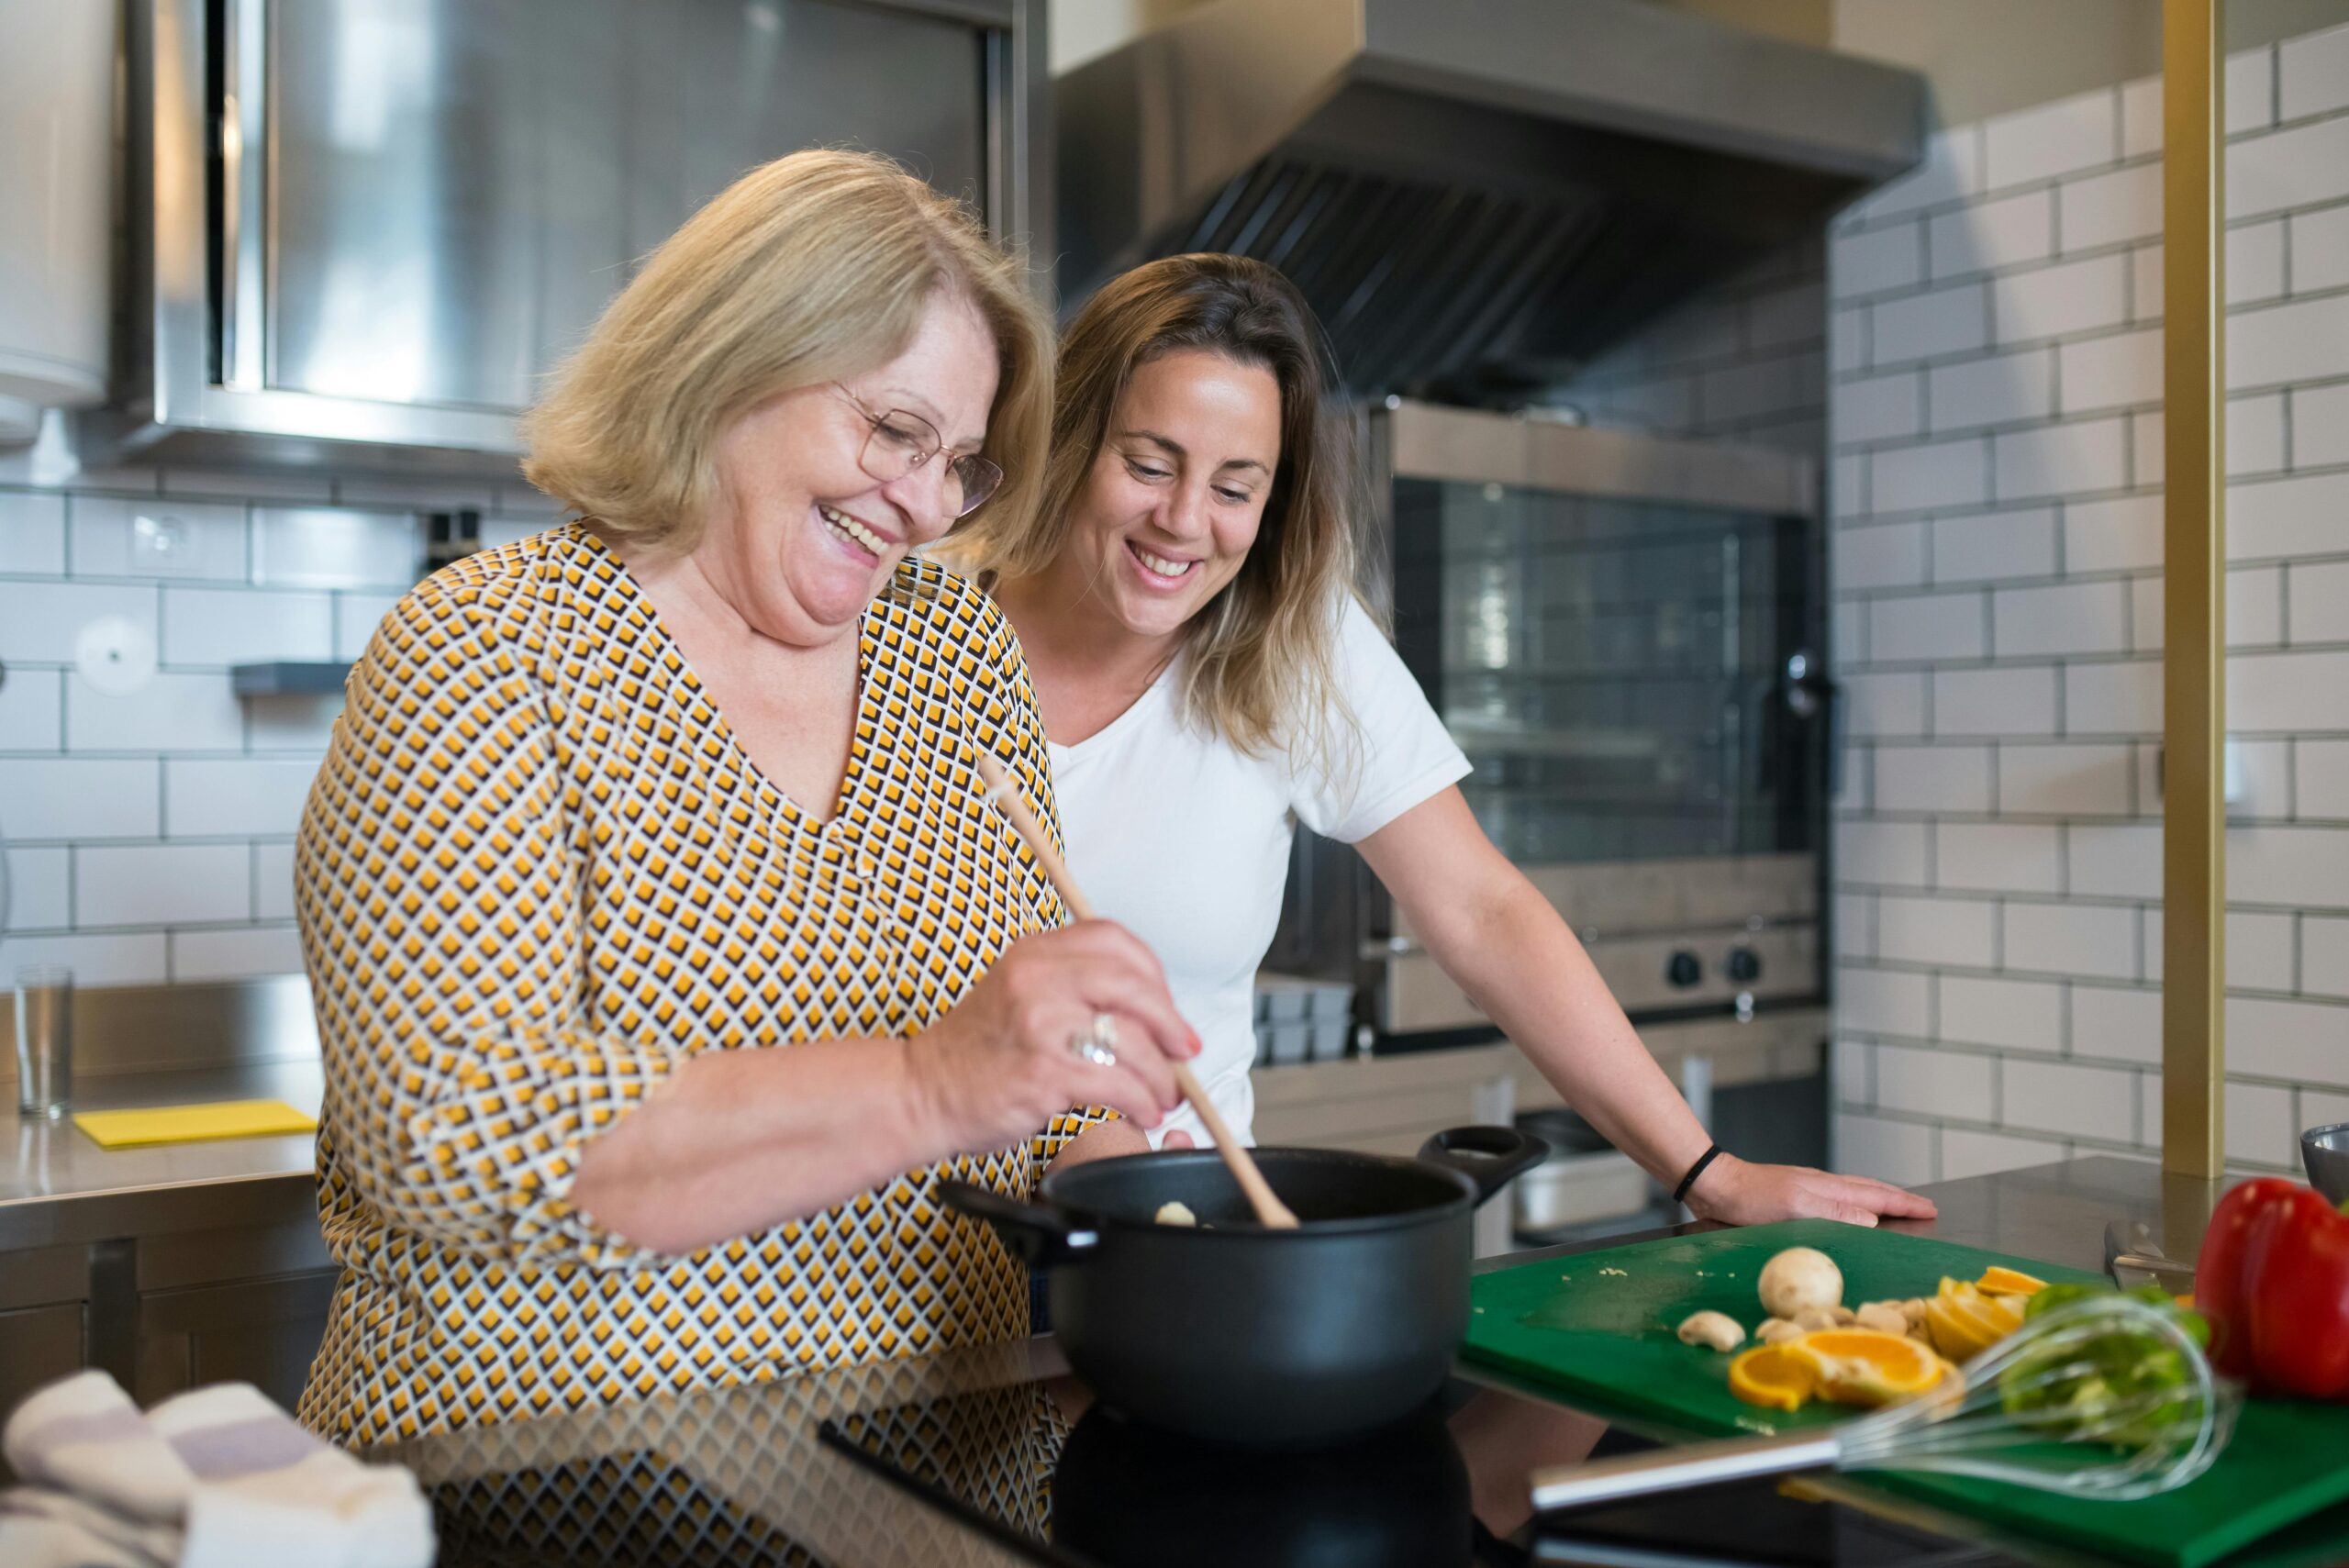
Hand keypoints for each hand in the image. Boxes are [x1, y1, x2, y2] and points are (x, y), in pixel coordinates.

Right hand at [909, 920, 1198, 1155]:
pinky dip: (1141, 1101)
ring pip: (1131, 1041)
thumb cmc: (979, 1052)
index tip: (1167, 1009)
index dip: (1154, 976)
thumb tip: (1154, 1015)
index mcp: (1035, 952)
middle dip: (1171, 1023)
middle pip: (1133, 985)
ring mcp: (1039, 1024)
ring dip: (1162, 1076)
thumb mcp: (1020, 993)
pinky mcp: (1043, 1071)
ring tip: (1164, 1097)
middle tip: (1184, 1052)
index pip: (1115, 940)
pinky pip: (1117, 1084)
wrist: (922, 1092)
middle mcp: (1037, 978)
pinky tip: (1142, 1112)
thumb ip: (1075, 987)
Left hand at [1685, 1153, 1937, 1226]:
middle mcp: (1823, 1186)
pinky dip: (1855, 1202)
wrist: (1717, 1185)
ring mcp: (1810, 1188)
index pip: (1877, 1196)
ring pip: (1855, 1191)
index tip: (1930, 1209)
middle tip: (1924, 1207)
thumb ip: (1835, 1213)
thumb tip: (1873, 1218)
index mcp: (1828, 1189)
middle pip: (1871, 1190)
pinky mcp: (1796, 1195)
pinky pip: (1838, 1198)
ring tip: (1896, 1205)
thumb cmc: (1751, 1200)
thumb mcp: (1796, 1210)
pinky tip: (1849, 1210)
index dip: (1904, 1204)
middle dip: (1899, 1199)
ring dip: (1880, 1198)